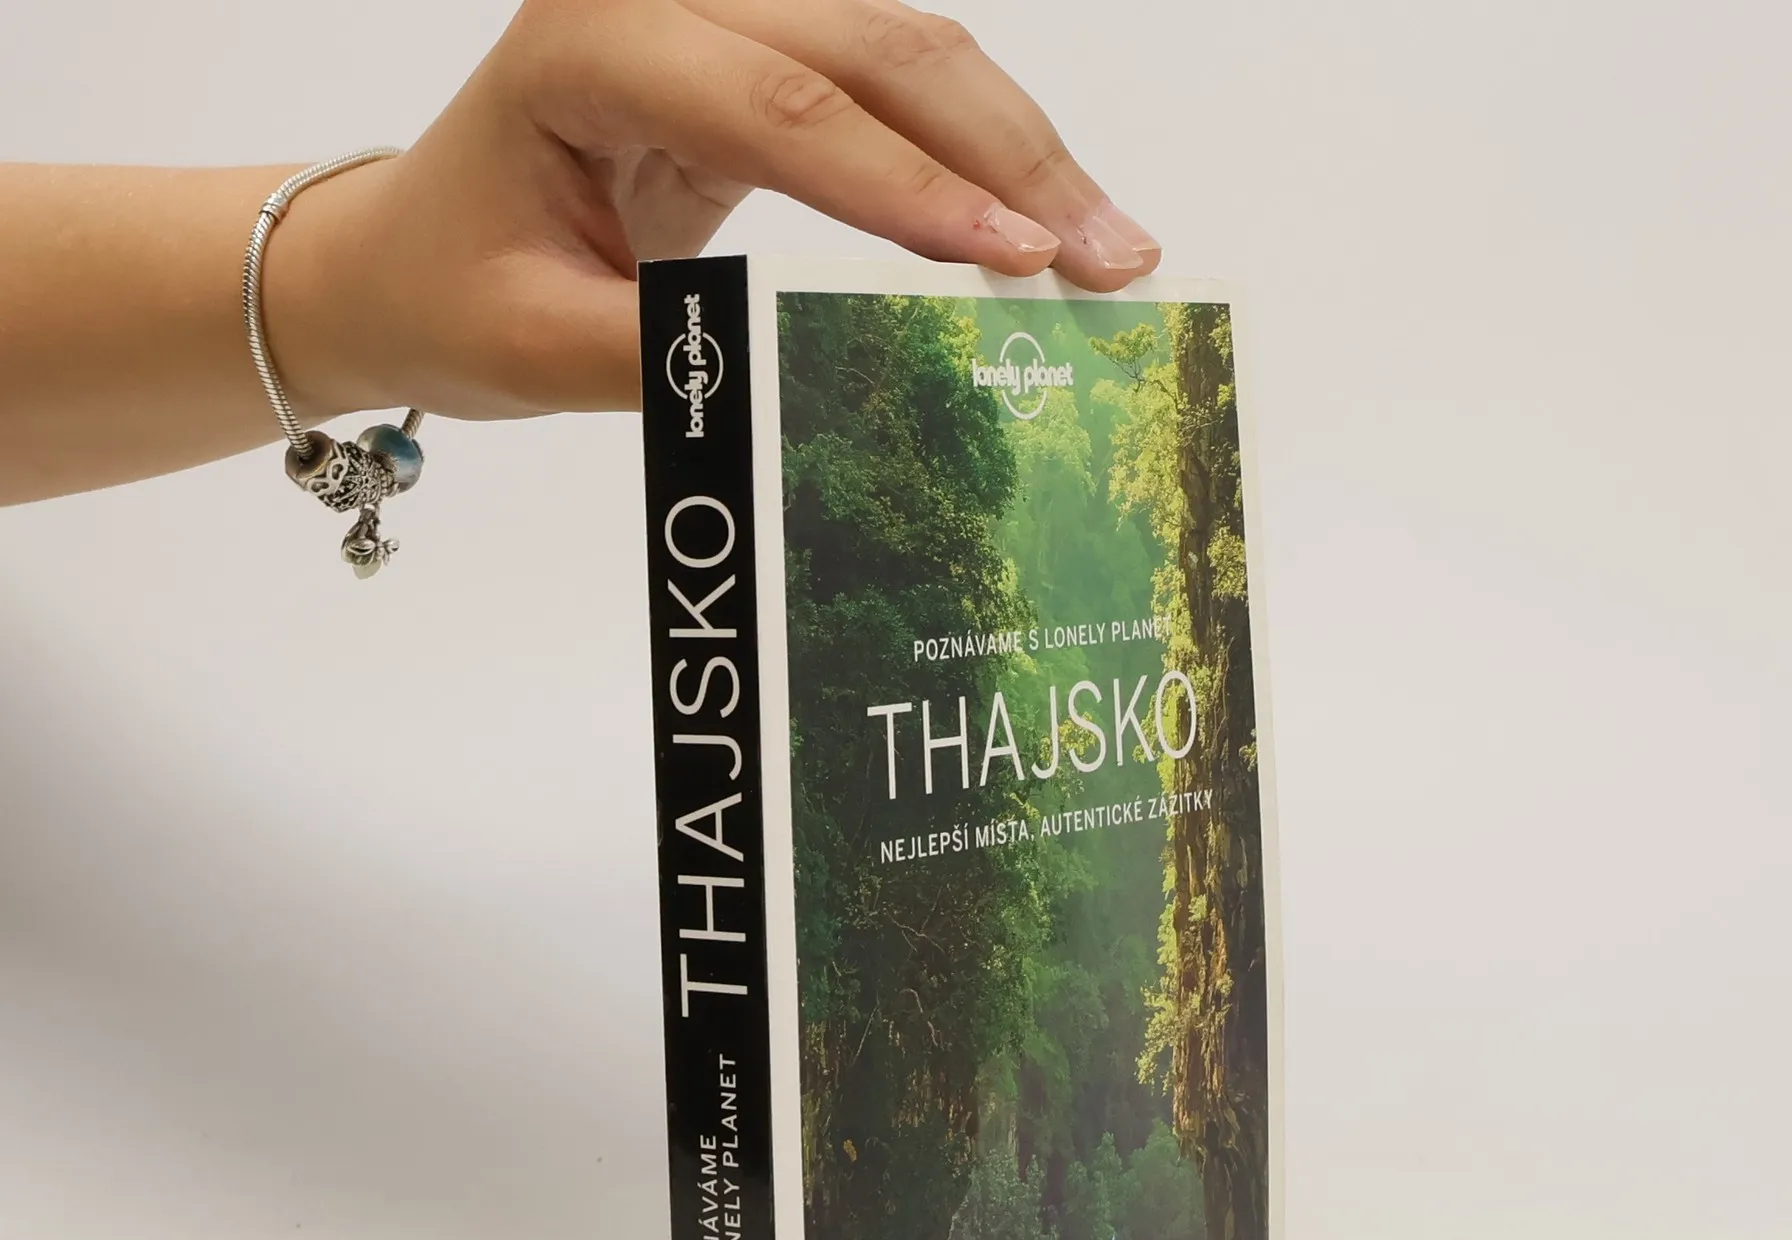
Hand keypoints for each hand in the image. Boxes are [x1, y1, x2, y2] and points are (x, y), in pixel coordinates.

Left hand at [273, 0, 1161, 423]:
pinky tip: (1041, 216)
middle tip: (1110, 257)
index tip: (1013, 262)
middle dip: (1005, 156)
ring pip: (904, 47)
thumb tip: (821, 380)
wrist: (411, 257)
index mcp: (588, 42)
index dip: (910, 189)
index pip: (780, 108)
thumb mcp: (542, 352)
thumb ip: (677, 357)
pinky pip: (890, 83)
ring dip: (1016, 146)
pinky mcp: (757, 50)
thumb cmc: (457, 296)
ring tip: (1109, 245)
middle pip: (872, 46)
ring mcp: (715, 6)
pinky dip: (976, 149)